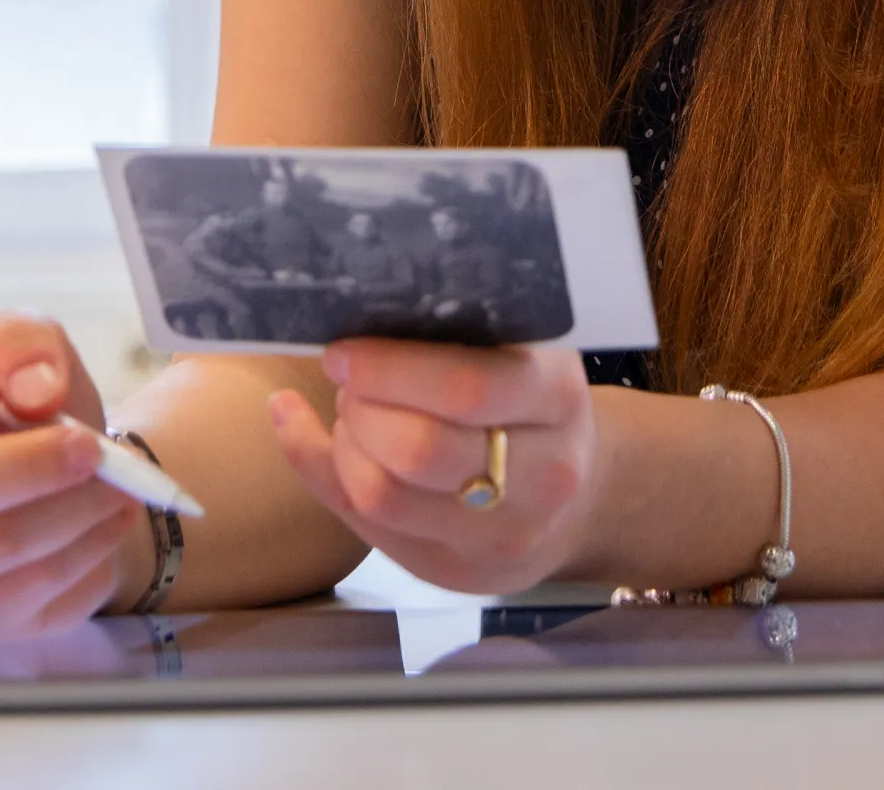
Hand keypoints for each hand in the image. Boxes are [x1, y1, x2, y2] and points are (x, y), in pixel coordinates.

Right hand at [0, 312, 142, 641]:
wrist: (68, 489)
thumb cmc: (34, 419)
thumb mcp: (33, 356)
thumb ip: (26, 344)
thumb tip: (35, 389)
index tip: (20, 397)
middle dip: (27, 468)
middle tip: (93, 449)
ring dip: (71, 512)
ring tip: (118, 486)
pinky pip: (30, 595)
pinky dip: (85, 554)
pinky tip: (105, 525)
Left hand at [268, 340, 599, 596]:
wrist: (579, 499)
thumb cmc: (530, 406)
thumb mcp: (523, 353)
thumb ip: (457, 334)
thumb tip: (353, 310)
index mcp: (557, 397)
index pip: (465, 388)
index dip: (389, 369)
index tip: (345, 352)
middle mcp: (544, 476)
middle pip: (418, 451)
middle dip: (361, 409)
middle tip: (349, 382)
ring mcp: (502, 535)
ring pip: (385, 495)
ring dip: (344, 445)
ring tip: (352, 415)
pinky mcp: (455, 571)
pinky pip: (364, 525)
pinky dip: (321, 471)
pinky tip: (304, 434)